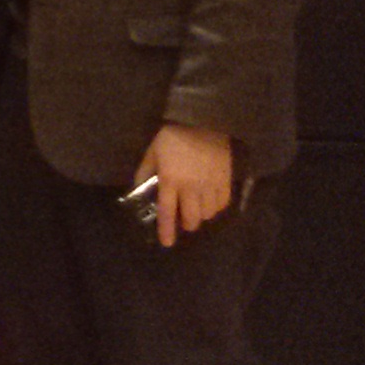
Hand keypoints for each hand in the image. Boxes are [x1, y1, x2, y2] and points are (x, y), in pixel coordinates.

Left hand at [138, 122, 234, 248]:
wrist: (203, 121)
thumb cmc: (172, 137)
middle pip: (191, 218)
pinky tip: (211, 204)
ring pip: (208, 213)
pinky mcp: (226, 179)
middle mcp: (191, 187)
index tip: (167, 243)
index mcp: (170, 181)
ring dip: (201, 216)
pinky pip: (223, 203)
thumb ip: (145, 173)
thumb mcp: (151, 153)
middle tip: (183, 221)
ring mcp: (210, 184)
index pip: (167, 212)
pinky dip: (217, 208)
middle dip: (186, 224)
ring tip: (196, 211)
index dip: (166, 230)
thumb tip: (138, 189)